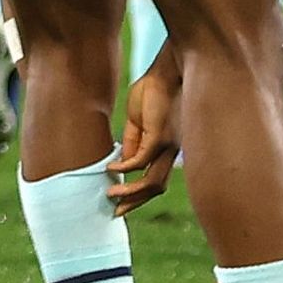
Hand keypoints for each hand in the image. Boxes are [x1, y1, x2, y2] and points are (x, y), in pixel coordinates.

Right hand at [105, 50, 182, 213]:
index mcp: (168, 149)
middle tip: (116, 211)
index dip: (138, 195)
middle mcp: (172, 152)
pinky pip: (141, 160)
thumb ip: (133, 141)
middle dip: (135, 203)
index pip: (156, 180)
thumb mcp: (139, 120)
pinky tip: (111, 168)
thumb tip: (121, 162)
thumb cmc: (153, 91)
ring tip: (110, 193)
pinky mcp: (160, 135)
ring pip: (152, 181)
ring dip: (131, 192)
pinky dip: (125, 168)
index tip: (120, 202)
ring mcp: (168, 145)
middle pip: (156, 188)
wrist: (167, 71)